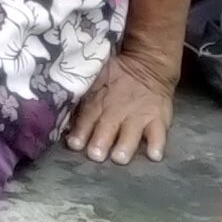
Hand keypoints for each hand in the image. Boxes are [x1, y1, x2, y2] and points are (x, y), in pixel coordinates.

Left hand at [66, 44, 177, 161]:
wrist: (147, 63)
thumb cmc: (115, 77)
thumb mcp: (95, 79)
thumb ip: (82, 98)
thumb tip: (63, 118)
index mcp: (99, 102)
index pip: (87, 117)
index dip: (80, 131)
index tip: (74, 144)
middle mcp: (117, 111)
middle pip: (107, 127)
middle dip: (100, 141)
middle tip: (95, 154)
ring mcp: (139, 116)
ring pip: (131, 133)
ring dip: (125, 146)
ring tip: (120, 157)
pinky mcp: (158, 119)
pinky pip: (159, 133)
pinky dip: (157, 144)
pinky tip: (154, 155)